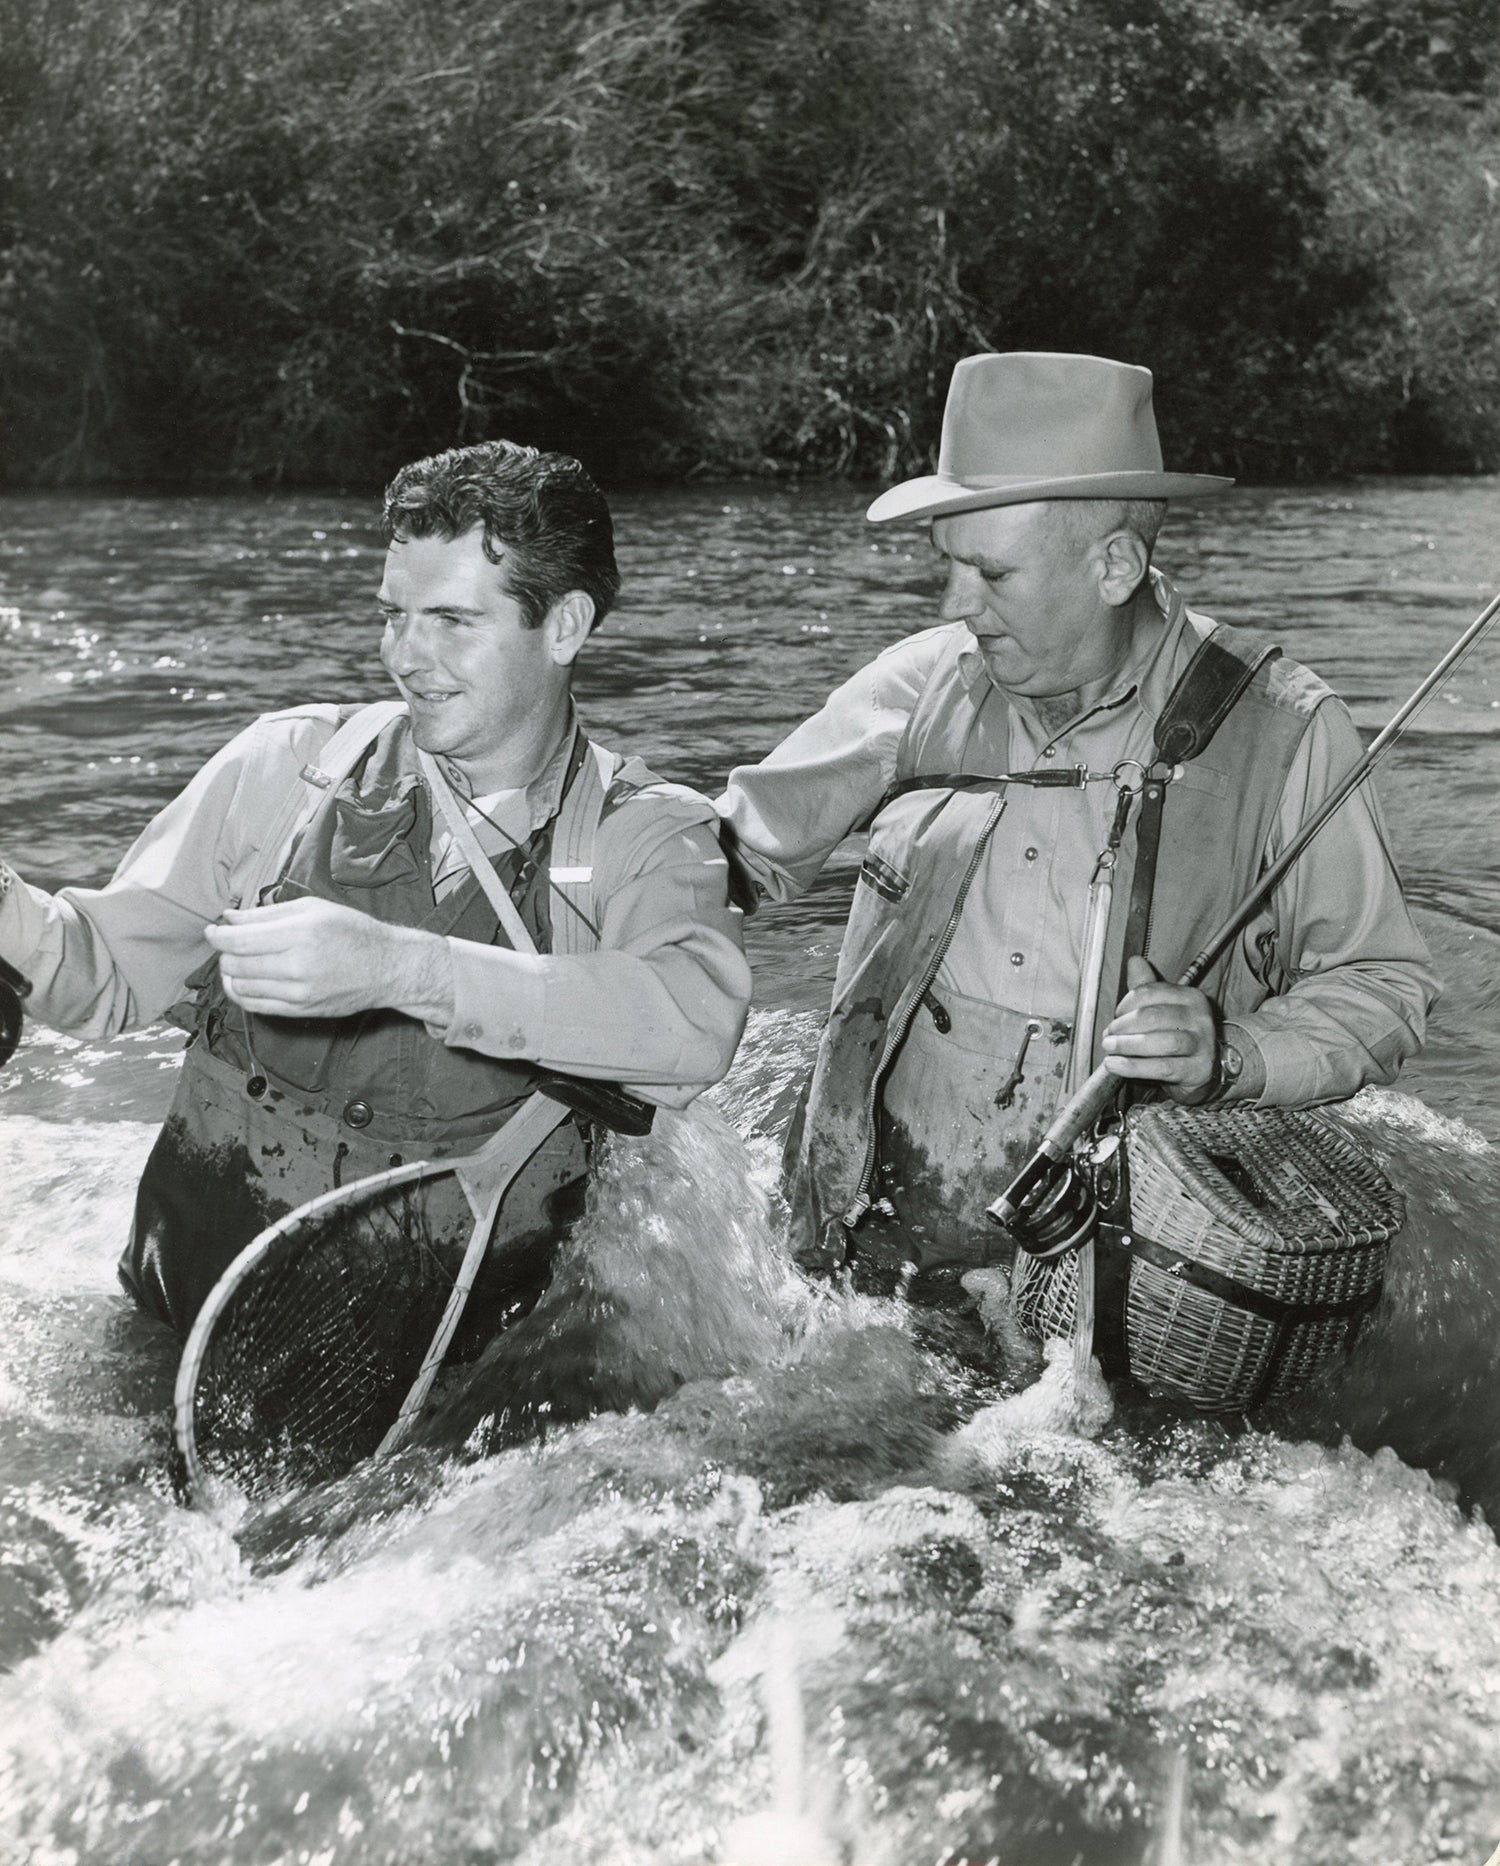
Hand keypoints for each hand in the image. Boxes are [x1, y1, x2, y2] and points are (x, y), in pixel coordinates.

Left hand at [204, 898, 452, 1022]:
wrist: (386, 967)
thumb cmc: (351, 931)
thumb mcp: (312, 910)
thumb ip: (266, 914)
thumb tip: (229, 918)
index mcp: (301, 933)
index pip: (240, 940)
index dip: (217, 935)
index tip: (212, 931)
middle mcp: (298, 965)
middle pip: (235, 965)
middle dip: (224, 953)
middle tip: (228, 944)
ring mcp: (299, 992)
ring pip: (241, 988)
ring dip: (231, 974)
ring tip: (238, 962)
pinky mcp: (301, 1010)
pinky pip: (255, 1006)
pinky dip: (242, 994)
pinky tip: (246, 981)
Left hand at [1101, 955, 1216, 1101]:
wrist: (1203, 1070)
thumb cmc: (1177, 1035)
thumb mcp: (1164, 1009)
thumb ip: (1147, 987)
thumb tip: (1134, 961)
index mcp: (1190, 997)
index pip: (1150, 993)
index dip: (1125, 1004)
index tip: (1115, 1017)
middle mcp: (1200, 1018)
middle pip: (1153, 1016)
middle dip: (1123, 1026)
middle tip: (1107, 1037)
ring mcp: (1203, 1044)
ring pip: (1161, 1042)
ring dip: (1128, 1045)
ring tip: (1109, 1049)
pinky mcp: (1199, 1069)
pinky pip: (1163, 1067)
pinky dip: (1134, 1066)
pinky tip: (1115, 1065)